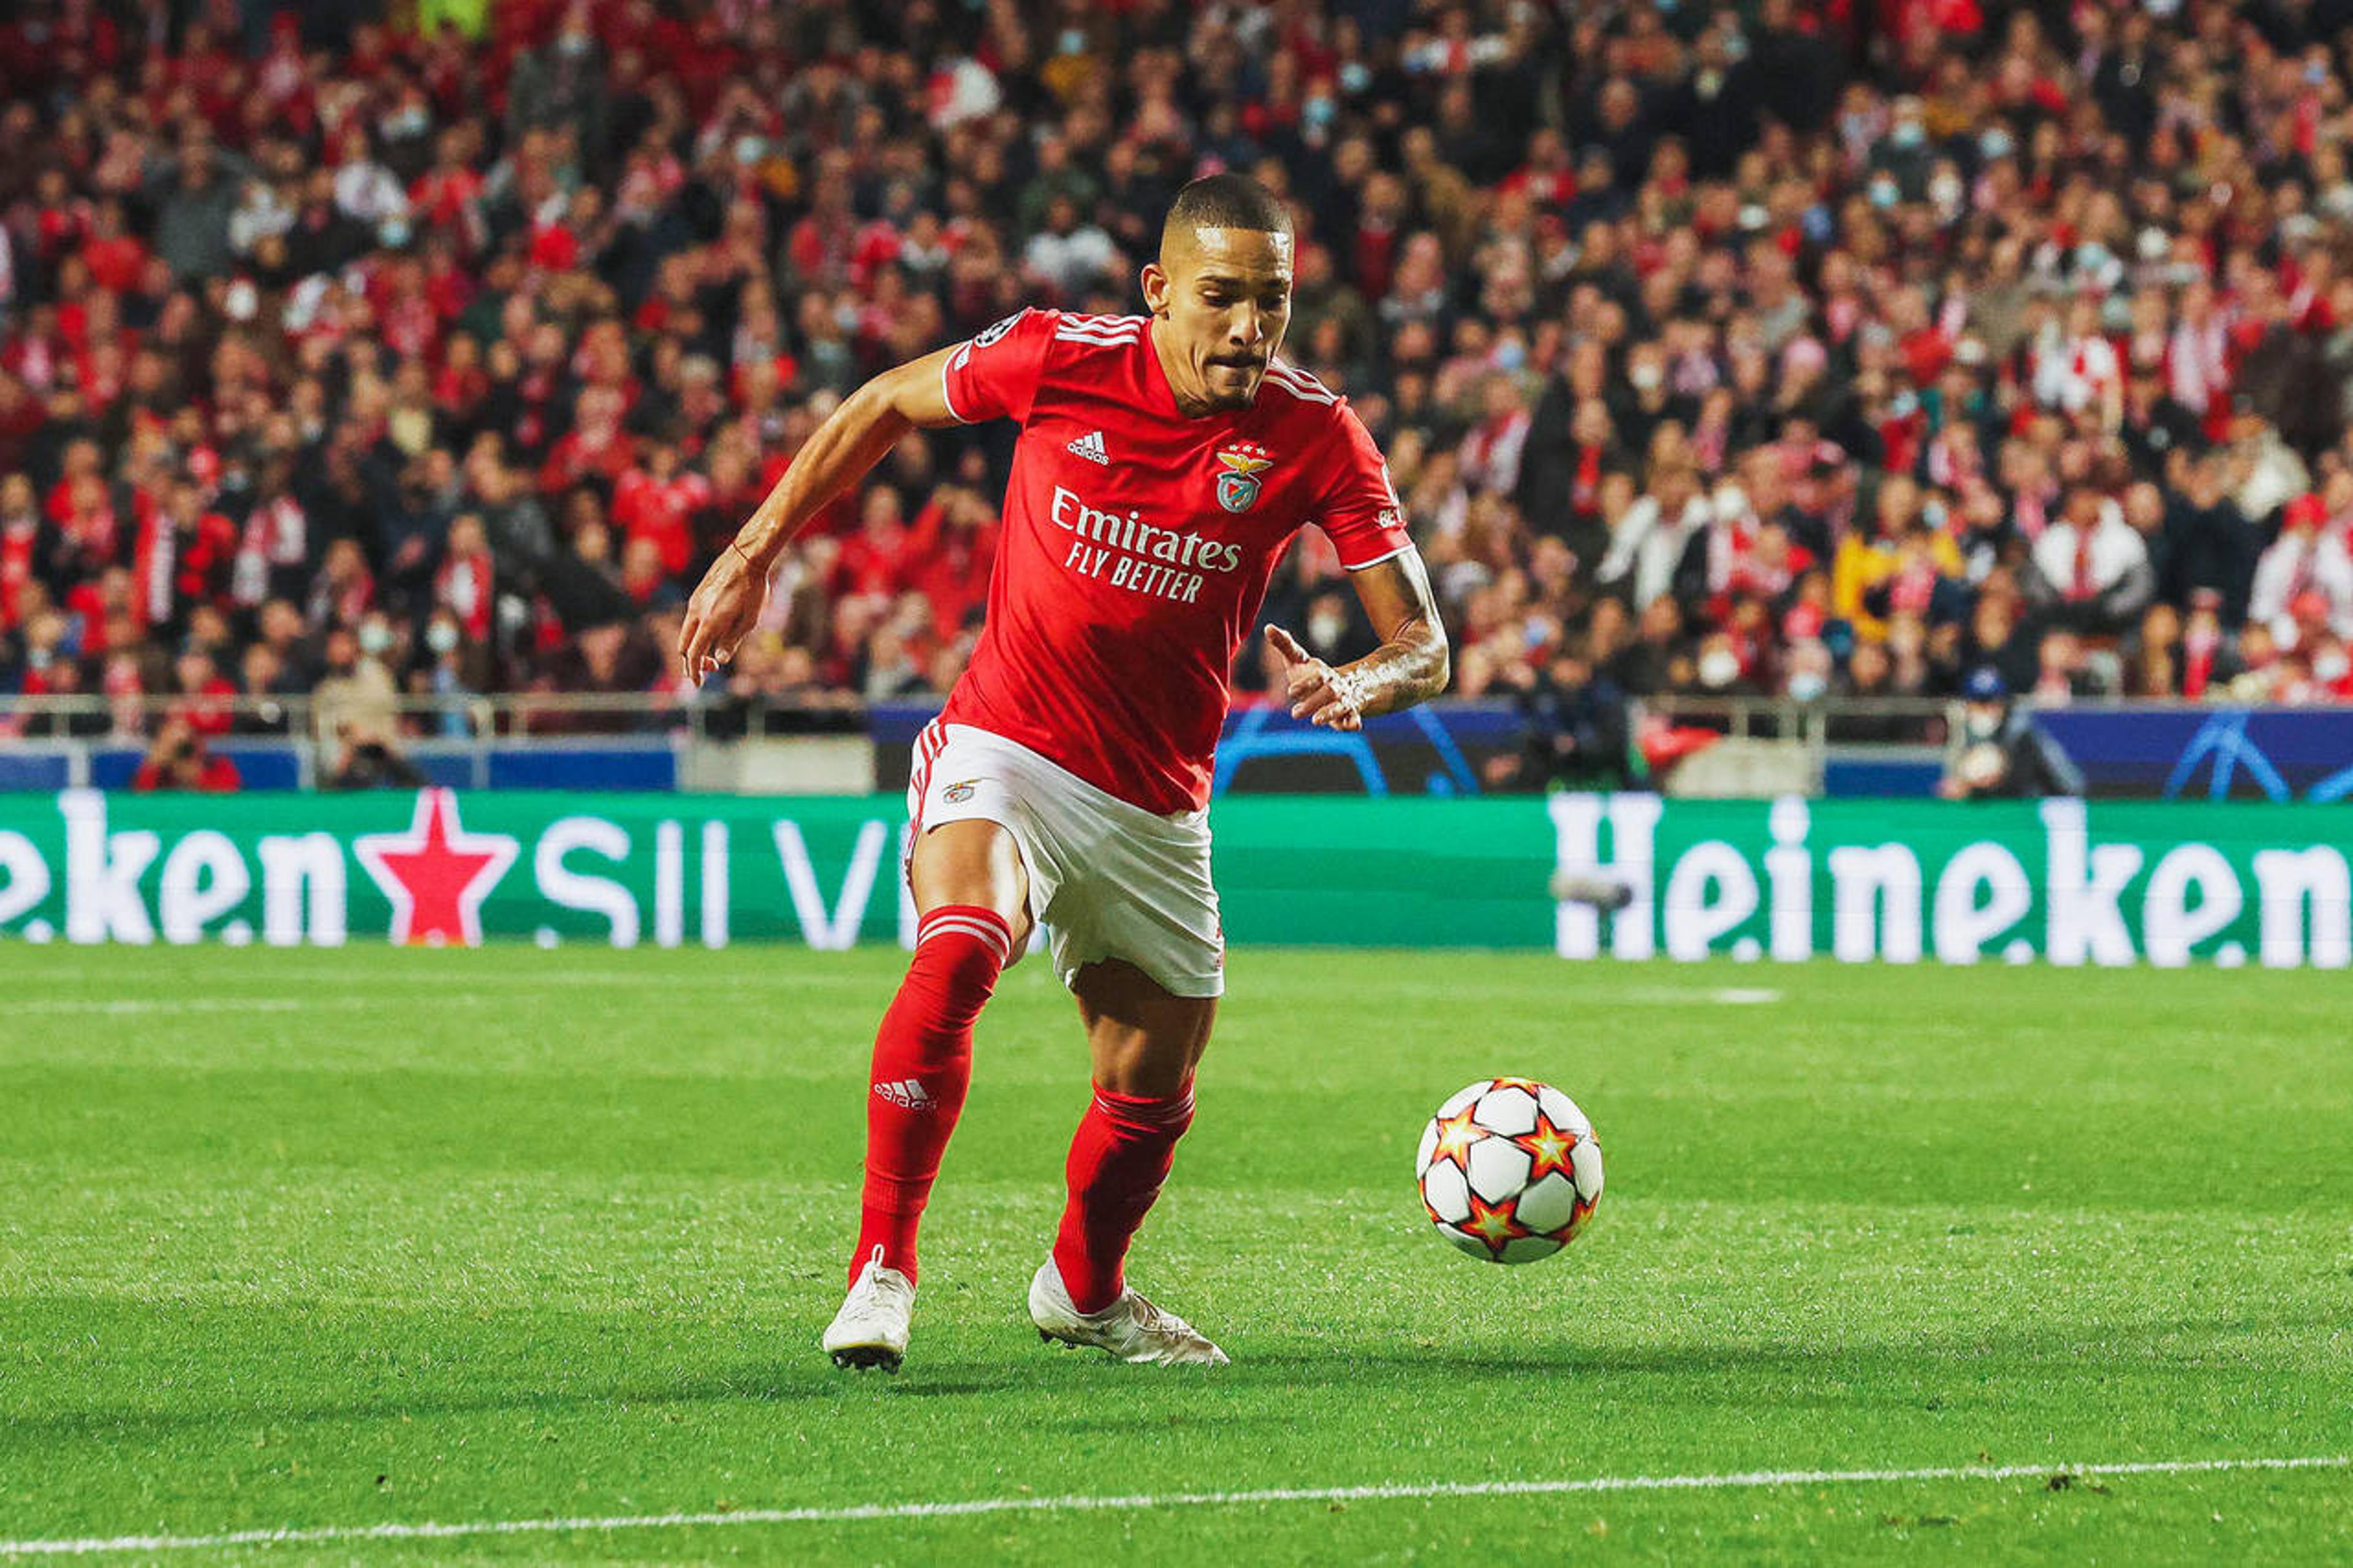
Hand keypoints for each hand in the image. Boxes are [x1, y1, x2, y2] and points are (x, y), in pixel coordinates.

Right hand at [678, 542, 769, 679]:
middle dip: (693, 662)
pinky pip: (691, 619)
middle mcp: (697, 613)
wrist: (746, 557)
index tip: (698, 684)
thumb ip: (732, 640)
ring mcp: (695, 603)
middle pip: (684, 647)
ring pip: (685, 633)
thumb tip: (721, 659)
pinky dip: (696, 633)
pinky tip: (714, 632)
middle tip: (710, 670)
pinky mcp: (697, 595)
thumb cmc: (753, 589)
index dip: (695, 672)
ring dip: (694, 647)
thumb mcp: (749, 620)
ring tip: (713, 653)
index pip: (694, 655)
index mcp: (710, 623)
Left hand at [1265, 624, 1365, 730]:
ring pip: (1340, 706)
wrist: (1349, 685)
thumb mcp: (1300, 660)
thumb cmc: (1315, 674)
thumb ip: (1285, 645)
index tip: (1291, 691)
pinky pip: (1354, 718)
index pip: (1314, 678)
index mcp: (1322, 674)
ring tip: (1316, 720)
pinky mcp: (1350, 714)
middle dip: (1312, 702)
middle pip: (1327, 693)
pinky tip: (1353, 726)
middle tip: (1294, 713)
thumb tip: (1268, 627)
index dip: (1304, 684)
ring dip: (1329, 713)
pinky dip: (1353, 722)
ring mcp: (1344, 700)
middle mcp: (1335, 686)